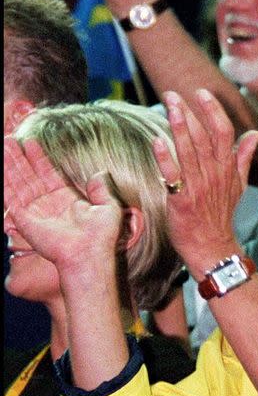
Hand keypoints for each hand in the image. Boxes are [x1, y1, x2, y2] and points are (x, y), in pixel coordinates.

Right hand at [4, 133, 122, 275]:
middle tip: (9, 140)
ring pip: (18, 183)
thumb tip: (100, 173)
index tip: (31, 141)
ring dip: (10, 165)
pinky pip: (10, 198)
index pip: (48, 173)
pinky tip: (2, 169)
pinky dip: (5, 183)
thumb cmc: (101, 236)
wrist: (88, 254)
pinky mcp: (25, 220)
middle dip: (19, 158)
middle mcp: (48, 204)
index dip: (39, 158)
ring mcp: (35, 211)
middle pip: (29, 175)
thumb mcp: (108, 207)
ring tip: (3, 146)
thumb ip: (101, 189)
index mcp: (65, 199)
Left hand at [156, 88, 257, 272]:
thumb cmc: (221, 214)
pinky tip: (157, 141)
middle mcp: (214, 174)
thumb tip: (255, 134)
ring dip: (178, 127)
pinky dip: (166, 158)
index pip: (224, 132)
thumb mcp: (239, 184)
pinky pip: (173, 176)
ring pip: (189, 151)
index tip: (201, 93)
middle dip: (188, 112)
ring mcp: (198, 187)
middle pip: (203, 137)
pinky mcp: (181, 200)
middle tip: (173, 94)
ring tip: (168, 107)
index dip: (213, 110)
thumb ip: (244, 156)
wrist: (212, 245)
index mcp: (227, 168)